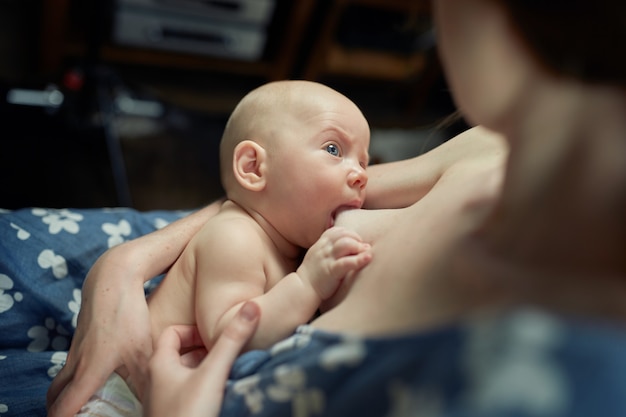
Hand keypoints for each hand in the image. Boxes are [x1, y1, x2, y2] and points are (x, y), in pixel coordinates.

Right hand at [46, 245, 152, 416]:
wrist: (113, 276)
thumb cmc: (127, 313)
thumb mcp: (143, 349)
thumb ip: (147, 380)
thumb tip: (153, 403)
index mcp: (88, 370)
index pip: (64, 407)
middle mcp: (76, 361)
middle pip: (55, 394)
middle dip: (58, 409)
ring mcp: (77, 348)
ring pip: (63, 377)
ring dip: (66, 391)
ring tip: (83, 402)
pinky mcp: (83, 337)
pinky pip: (73, 364)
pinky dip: (77, 375)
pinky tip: (97, 375)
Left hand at [144, 302, 259, 416]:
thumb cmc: (188, 414)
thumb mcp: (213, 373)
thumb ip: (232, 340)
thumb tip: (252, 306)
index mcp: (159, 364)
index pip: (172, 332)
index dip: (194, 330)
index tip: (215, 335)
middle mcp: (158, 381)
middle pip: (180, 355)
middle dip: (204, 350)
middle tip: (225, 350)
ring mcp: (166, 401)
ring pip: (186, 376)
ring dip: (206, 370)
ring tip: (227, 370)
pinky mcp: (176, 415)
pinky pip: (190, 394)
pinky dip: (205, 388)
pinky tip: (220, 394)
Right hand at [297, 226, 371, 300]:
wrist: (302, 288)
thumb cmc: (314, 273)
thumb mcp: (319, 254)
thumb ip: (331, 247)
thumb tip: (351, 244)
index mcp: (322, 243)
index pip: (338, 230)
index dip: (350, 234)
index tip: (356, 242)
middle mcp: (324, 248)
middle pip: (344, 235)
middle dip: (357, 239)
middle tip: (363, 249)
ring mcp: (327, 259)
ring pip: (345, 244)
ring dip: (358, 246)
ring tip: (366, 253)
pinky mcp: (331, 271)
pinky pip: (346, 262)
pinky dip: (359, 260)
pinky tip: (367, 258)